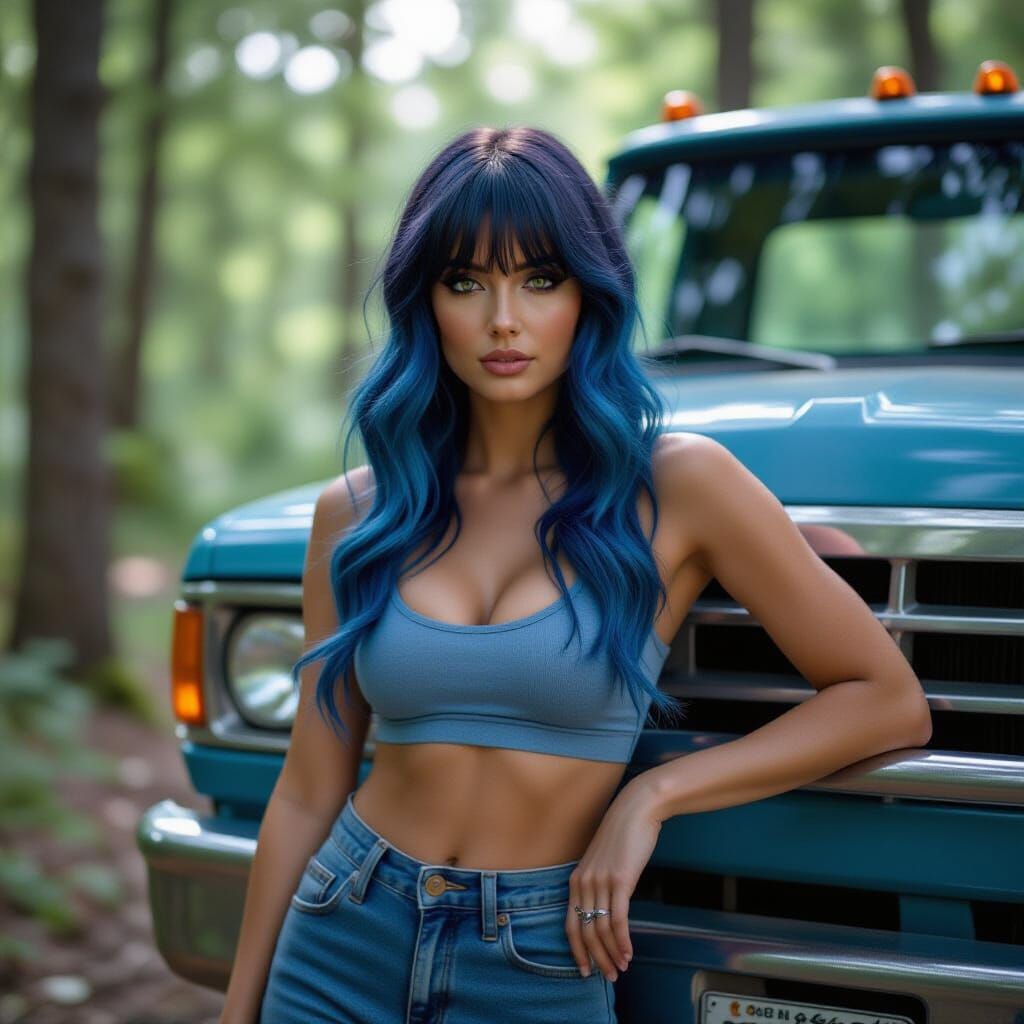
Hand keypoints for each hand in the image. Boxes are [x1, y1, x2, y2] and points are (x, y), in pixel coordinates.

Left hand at [565, 775, 662, 980]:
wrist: (635, 811)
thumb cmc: (622, 837)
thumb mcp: (603, 863)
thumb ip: (599, 885)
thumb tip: (606, 912)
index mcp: (576, 880)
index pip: (569, 924)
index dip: (576, 950)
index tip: (585, 969)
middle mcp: (584, 882)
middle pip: (584, 932)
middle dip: (596, 958)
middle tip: (608, 977)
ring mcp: (600, 881)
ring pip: (601, 929)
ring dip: (612, 953)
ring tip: (620, 968)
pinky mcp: (620, 880)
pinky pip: (618, 918)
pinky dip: (623, 940)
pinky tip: (629, 952)